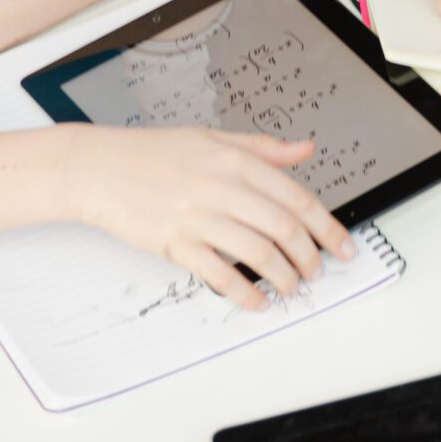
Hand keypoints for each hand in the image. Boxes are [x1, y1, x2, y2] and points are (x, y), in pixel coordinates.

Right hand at [65, 125, 354, 309]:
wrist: (97, 168)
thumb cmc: (152, 154)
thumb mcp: (211, 140)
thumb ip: (261, 148)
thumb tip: (304, 149)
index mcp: (234, 160)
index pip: (296, 198)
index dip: (326, 227)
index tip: (343, 246)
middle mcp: (221, 187)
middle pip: (283, 228)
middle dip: (309, 256)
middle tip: (316, 271)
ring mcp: (197, 217)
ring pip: (258, 253)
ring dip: (282, 277)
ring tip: (290, 288)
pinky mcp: (175, 243)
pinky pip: (219, 274)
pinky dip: (244, 293)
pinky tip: (257, 302)